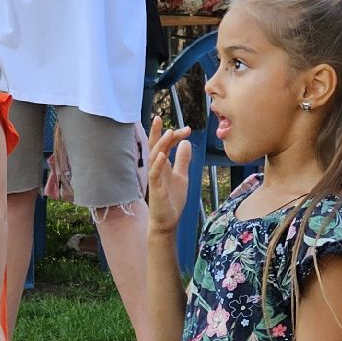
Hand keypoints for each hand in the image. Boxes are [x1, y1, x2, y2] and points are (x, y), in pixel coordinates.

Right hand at [144, 116, 193, 235]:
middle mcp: (156, 168)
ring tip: (168, 133)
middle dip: (158, 133)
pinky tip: (163, 155)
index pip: (164, 145)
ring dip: (161, 145)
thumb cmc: (172, 199)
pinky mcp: (156, 189)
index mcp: (162, 164)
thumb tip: (186, 142)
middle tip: (164, 119)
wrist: (168, 220)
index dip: (173, 135)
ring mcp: (155, 178)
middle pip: (155, 146)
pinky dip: (158, 164)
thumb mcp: (182, 176)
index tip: (187, 129)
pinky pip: (154, 174)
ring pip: (154, 157)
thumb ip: (183, 160)